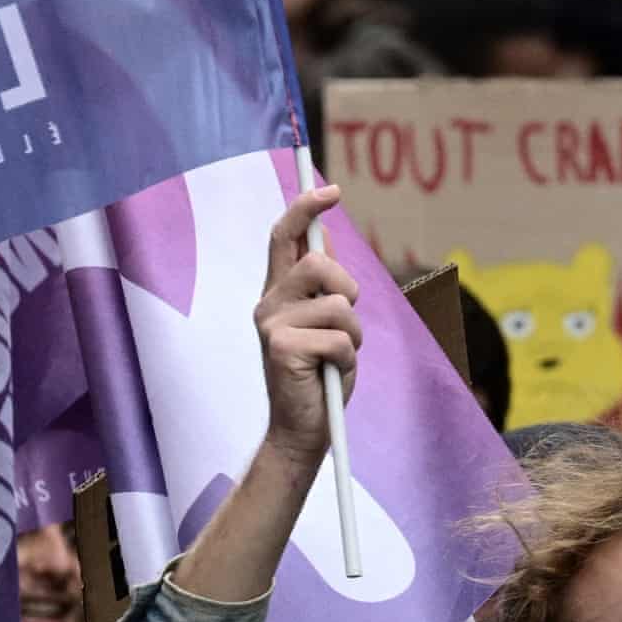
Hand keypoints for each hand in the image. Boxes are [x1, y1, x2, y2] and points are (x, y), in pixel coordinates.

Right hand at [254, 184, 360, 464]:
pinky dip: (347, 359)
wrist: (302, 431)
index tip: (331, 190)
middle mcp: (269, 303)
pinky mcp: (281, 348)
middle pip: (320, 263)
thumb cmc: (319, 378)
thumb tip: (327, 238)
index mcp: (279, 294)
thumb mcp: (326, 325)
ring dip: (353, 333)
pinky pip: (339, 338)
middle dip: (348, 291)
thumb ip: (323, 286)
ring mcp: (272, 325)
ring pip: (338, 304)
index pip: (285, 237)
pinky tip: (330, 373)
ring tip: (337, 357)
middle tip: (346, 322)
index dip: (306, 207)